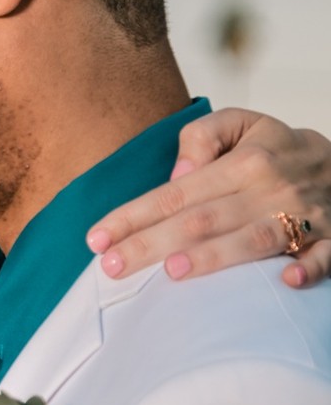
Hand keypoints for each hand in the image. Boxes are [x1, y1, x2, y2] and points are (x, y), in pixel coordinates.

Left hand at [86, 108, 330, 287]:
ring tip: (172, 272)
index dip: (133, 216)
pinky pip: (324, 255)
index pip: (175, 193)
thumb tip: (176, 176)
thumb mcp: (244, 124)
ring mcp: (304, 215)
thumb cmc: (279, 149)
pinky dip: (308, 267)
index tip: (96, 238)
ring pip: (253, 240)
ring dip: (215, 256)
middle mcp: (269, 188)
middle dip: (152, 244)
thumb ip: (203, 137)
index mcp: (243, 162)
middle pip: (201, 220)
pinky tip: (285, 281)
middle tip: (111, 266)